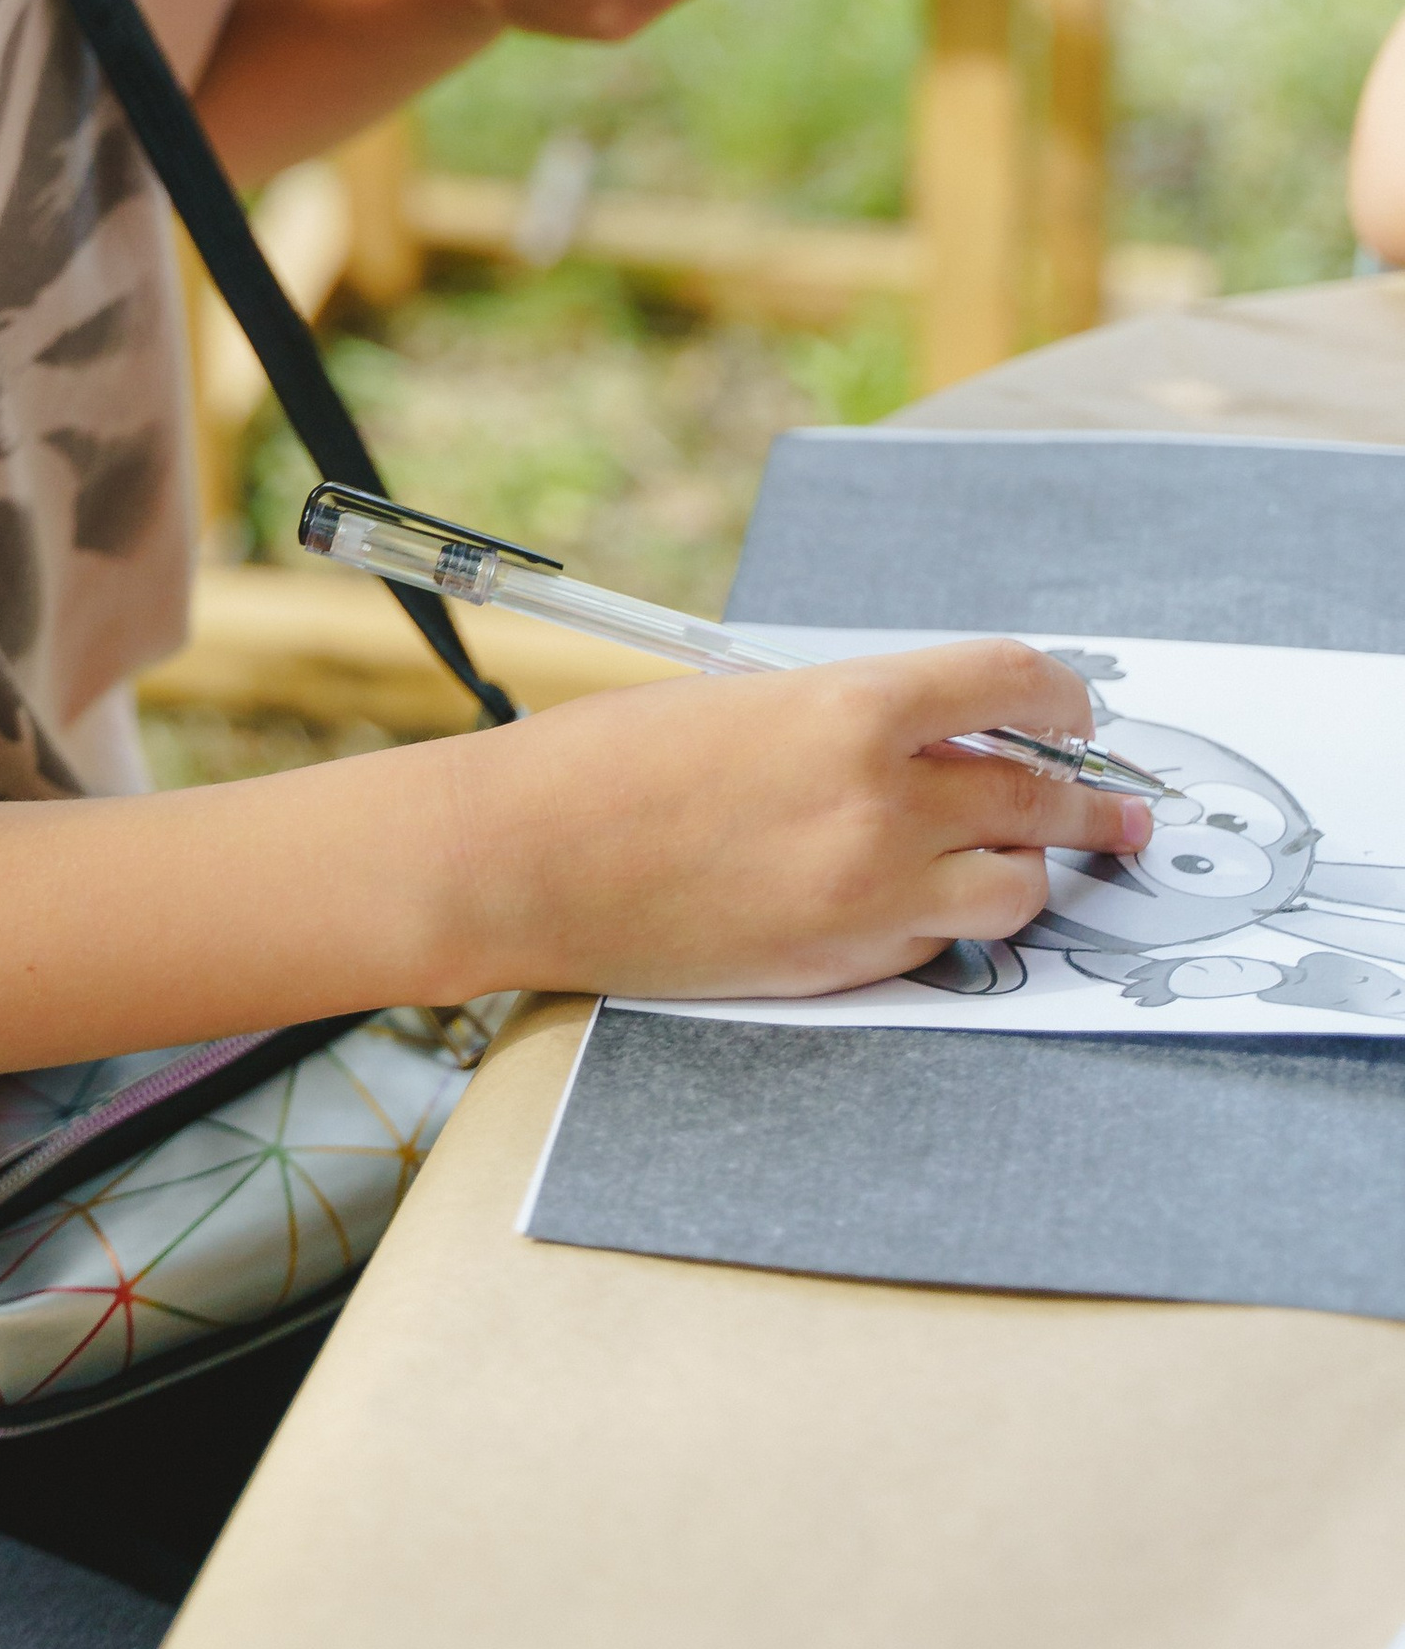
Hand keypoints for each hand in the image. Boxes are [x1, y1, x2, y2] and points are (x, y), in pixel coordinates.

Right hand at [446, 640, 1155, 1004]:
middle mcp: (880, 802)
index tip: (1075, 707)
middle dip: (1092, 800)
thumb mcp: (750, 700)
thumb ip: (856, 715)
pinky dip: (949, 919)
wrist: (526, 858)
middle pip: (1038, 795)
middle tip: (1121, 809)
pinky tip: (923, 899)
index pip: (1013, 682)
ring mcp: (868, 894)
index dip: (1063, 695)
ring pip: (1016, 887)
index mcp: (851, 707)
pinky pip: (942, 943)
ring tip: (1029, 859)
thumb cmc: (614, 761)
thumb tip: (944, 731)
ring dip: (1030, 868)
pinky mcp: (844, 965)